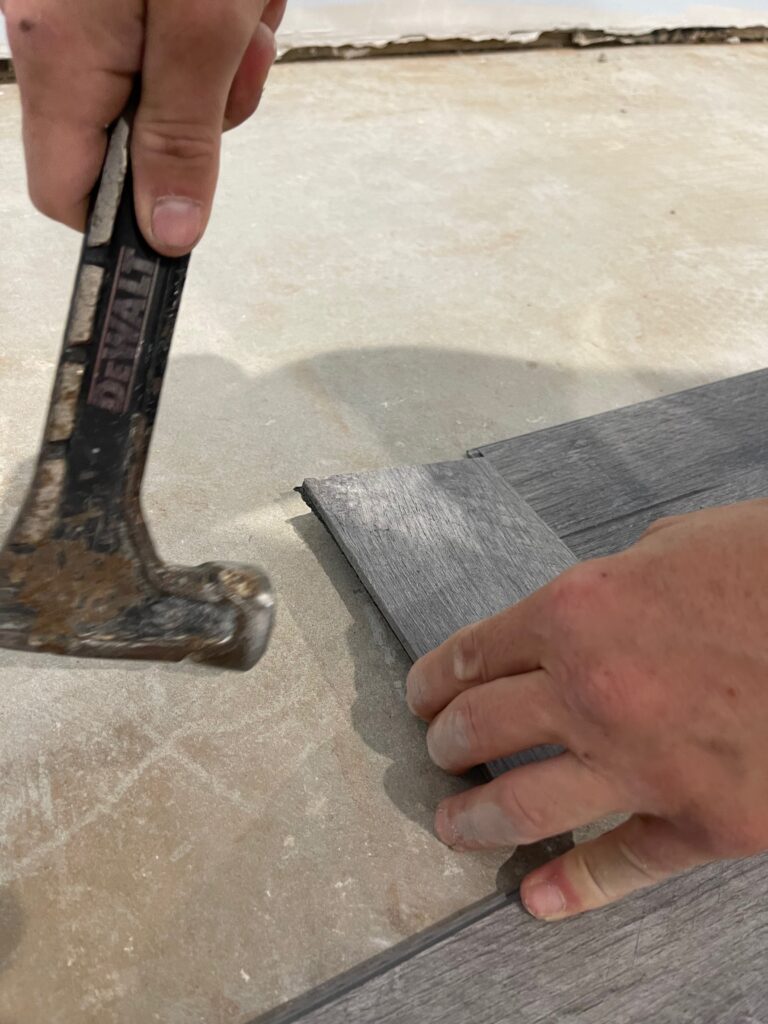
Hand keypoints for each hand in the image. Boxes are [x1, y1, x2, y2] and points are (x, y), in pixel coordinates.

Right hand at [2, 0, 286, 253]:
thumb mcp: (206, 24)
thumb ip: (183, 134)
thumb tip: (169, 232)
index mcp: (60, 52)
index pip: (66, 192)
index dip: (129, 217)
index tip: (187, 213)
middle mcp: (54, 31)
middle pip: (127, 139)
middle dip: (202, 116)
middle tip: (240, 56)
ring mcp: (81, 6)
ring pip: (161, 89)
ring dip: (222, 62)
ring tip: (245, 7)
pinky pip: (166, 39)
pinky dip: (212, 23)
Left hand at [406, 500, 767, 919]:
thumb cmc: (766, 567)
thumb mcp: (673, 546)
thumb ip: (611, 584)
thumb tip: (586, 611)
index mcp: (576, 611)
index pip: (472, 653)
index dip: (434, 678)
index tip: (422, 695)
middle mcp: (590, 689)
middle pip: (481, 726)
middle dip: (447, 742)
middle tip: (440, 750)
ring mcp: (642, 762)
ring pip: (523, 805)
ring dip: (474, 820)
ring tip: (454, 825)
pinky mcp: (703, 820)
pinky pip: (621, 862)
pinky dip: (574, 888)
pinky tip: (537, 899)